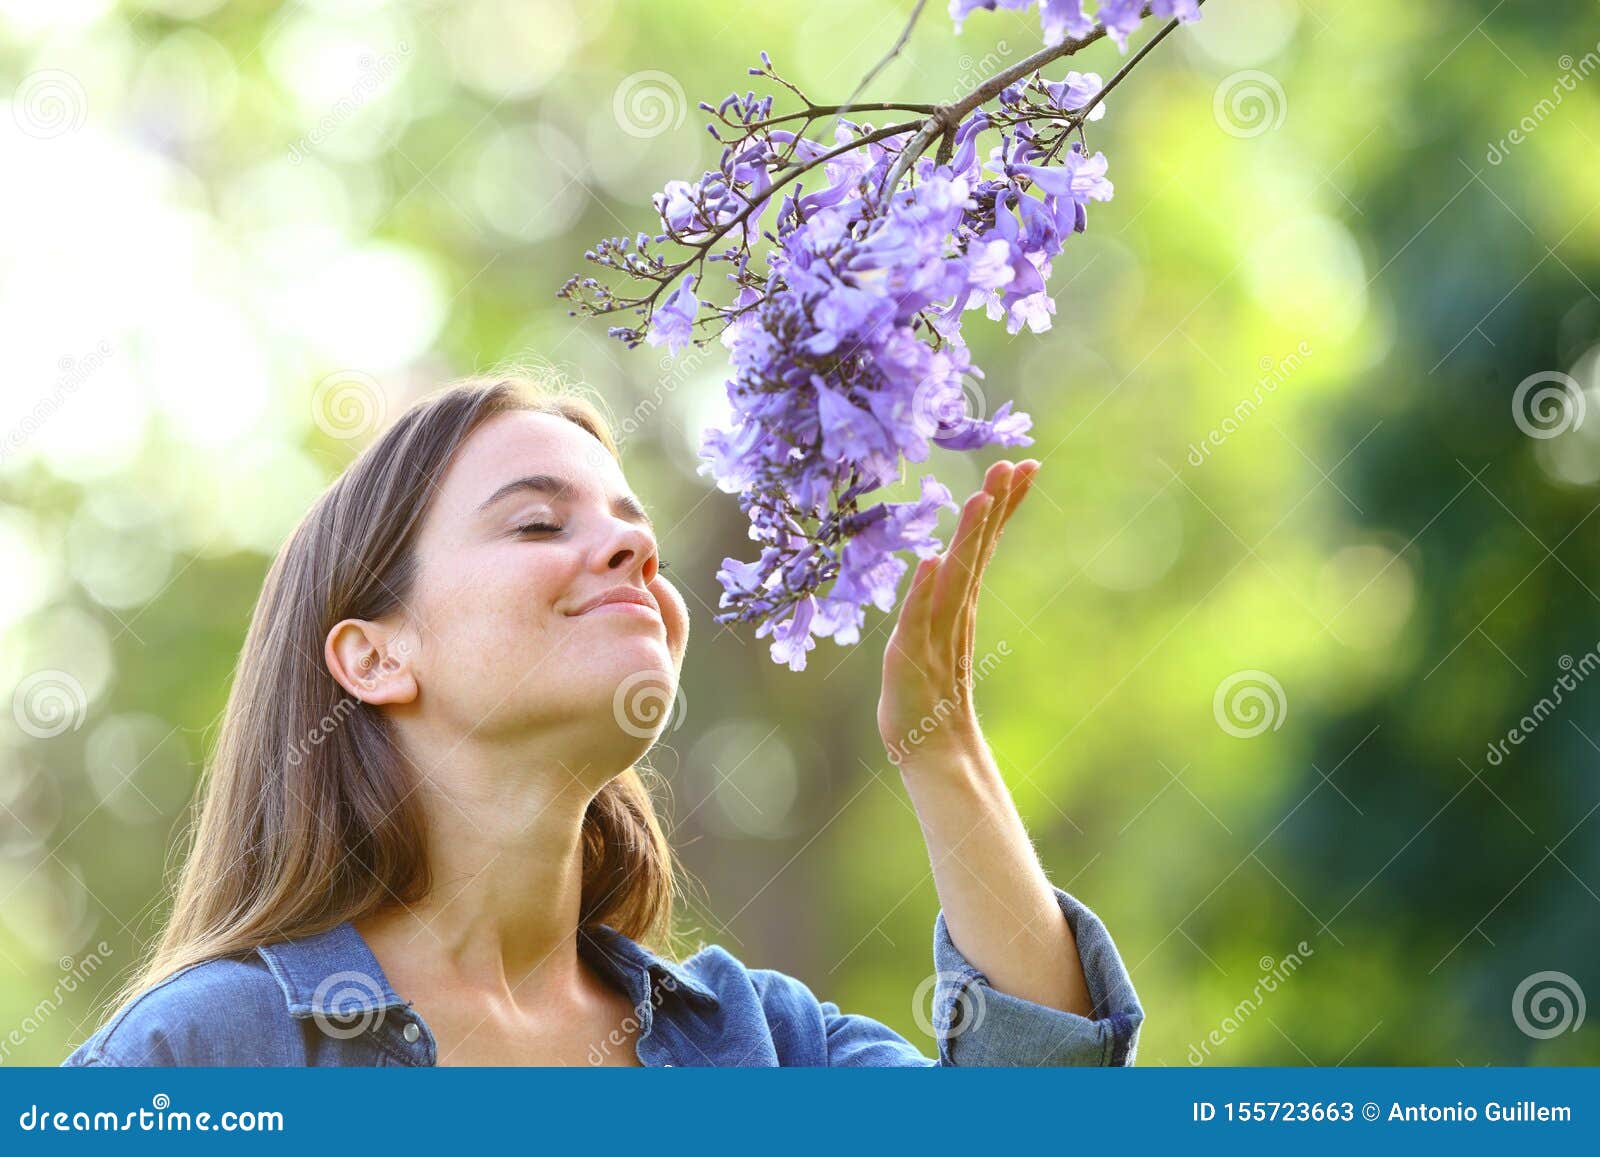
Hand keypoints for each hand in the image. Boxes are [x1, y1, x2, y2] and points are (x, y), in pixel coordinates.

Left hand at [877, 458, 1038, 772]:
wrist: (928, 749)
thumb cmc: (926, 693)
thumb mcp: (929, 637)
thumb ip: (934, 601)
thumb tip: (936, 561)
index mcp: (959, 601)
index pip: (982, 544)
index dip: (1001, 505)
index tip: (1024, 466)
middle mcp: (952, 610)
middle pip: (976, 550)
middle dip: (995, 506)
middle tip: (1016, 463)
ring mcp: (934, 631)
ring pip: (955, 576)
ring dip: (969, 537)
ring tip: (983, 498)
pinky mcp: (910, 655)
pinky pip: (919, 617)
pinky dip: (926, 591)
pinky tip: (933, 562)